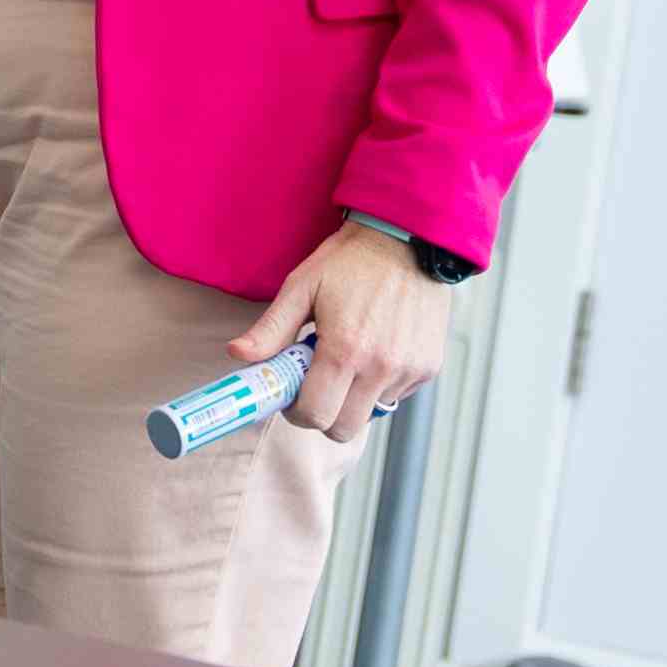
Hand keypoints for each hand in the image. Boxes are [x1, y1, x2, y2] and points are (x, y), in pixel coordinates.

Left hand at [229, 221, 453, 441]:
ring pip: (371, 414)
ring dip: (353, 399)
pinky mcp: (429, 367)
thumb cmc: (350, 260)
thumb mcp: (302, 287)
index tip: (292, 396)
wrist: (407, 238)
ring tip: (348, 358)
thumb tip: (237, 355)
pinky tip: (374, 351)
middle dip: (324, 414)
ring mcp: (410, 369)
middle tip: (316, 384)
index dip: (297, 412)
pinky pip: (396, 396)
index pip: (316, 414)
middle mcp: (381, 366)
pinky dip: (379, 386)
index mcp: (345, 349)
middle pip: (344, 429)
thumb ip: (271, 329)